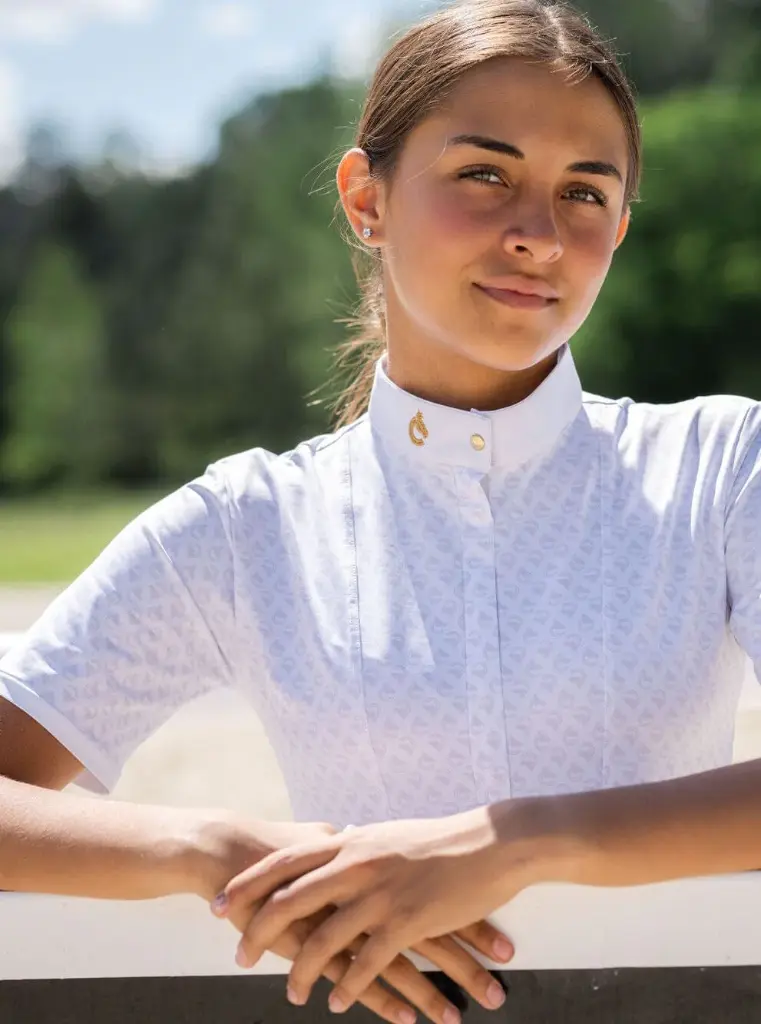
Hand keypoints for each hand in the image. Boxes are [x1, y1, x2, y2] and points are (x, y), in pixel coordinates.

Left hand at [215, 806, 528, 1013]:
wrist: (489, 843)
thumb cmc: (437, 840)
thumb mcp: (385, 836)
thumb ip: (353, 847)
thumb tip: (328, 853)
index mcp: (349, 842)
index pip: (283, 862)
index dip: (248, 885)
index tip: (220, 905)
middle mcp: (356, 863)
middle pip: (291, 900)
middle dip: (257, 931)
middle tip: (236, 956)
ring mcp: (380, 893)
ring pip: (325, 938)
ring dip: (302, 972)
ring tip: (289, 994)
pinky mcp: (407, 920)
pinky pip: (367, 962)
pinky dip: (348, 986)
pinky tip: (337, 1002)